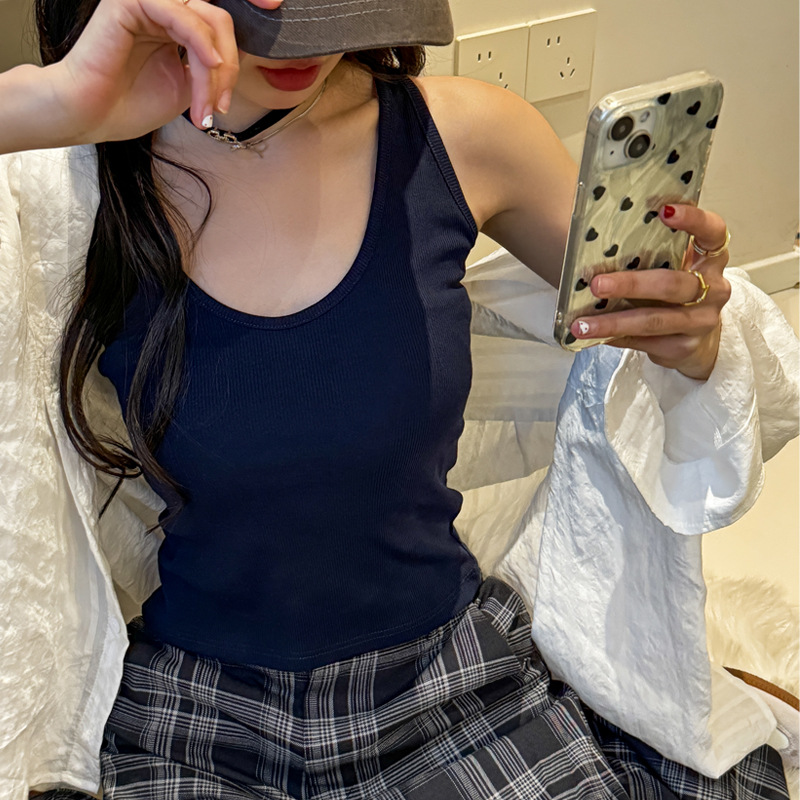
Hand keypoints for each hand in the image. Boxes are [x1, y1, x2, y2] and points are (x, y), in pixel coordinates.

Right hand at [47, 0, 282, 142]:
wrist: (91, 115)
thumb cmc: (130, 105)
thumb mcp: (188, 89)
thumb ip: (212, 71)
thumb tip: (233, 63)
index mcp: (176, 26)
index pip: (219, 19)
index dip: (250, 1)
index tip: (274, 5)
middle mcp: (164, 9)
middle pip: (220, 22)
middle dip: (230, 68)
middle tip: (219, 106)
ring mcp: (149, 3)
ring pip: (206, 20)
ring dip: (215, 68)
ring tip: (205, 104)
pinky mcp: (131, 3)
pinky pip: (181, 15)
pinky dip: (200, 43)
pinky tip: (207, 66)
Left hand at [570, 204, 730, 380]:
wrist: (696, 341)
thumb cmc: (675, 294)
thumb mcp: (673, 267)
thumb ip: (653, 253)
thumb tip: (598, 239)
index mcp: (711, 258)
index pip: (712, 231)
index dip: (693, 220)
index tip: (664, 211)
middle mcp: (713, 289)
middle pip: (672, 284)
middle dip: (631, 284)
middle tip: (596, 284)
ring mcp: (701, 321)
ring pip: (654, 320)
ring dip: (613, 322)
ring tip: (581, 324)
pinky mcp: (684, 347)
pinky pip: (644, 342)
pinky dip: (615, 338)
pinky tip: (594, 336)